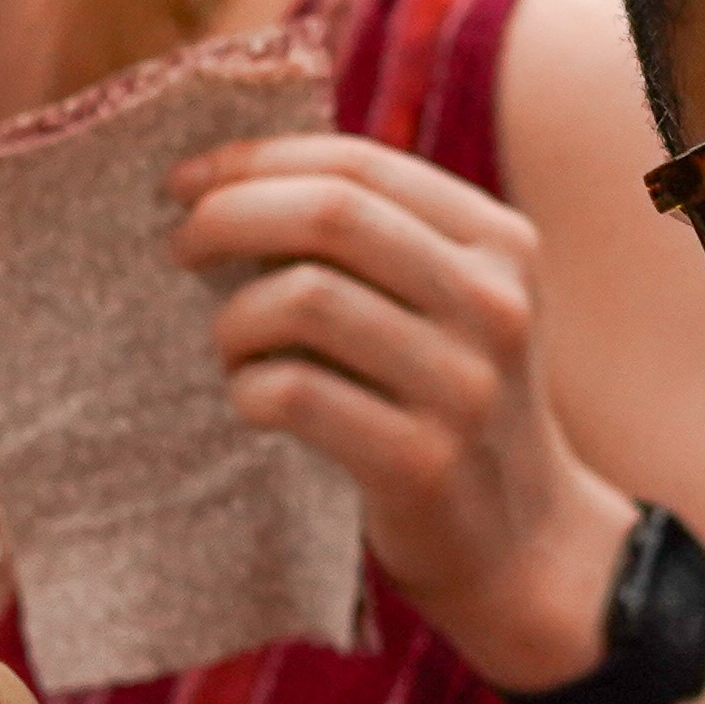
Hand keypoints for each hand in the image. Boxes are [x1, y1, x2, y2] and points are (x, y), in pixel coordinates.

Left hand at [171, 132, 634, 697]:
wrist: (522, 542)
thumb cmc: (445, 401)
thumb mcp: (446, 303)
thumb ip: (371, 238)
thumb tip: (225, 178)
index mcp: (499, 241)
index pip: (358, 164)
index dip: (256, 161)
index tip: (187, 180)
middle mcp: (493, 302)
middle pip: (330, 214)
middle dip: (229, 217)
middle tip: (182, 247)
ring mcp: (464, 384)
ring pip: (304, 299)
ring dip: (235, 319)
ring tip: (232, 348)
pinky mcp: (422, 462)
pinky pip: (294, 393)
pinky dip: (249, 389)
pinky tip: (255, 403)